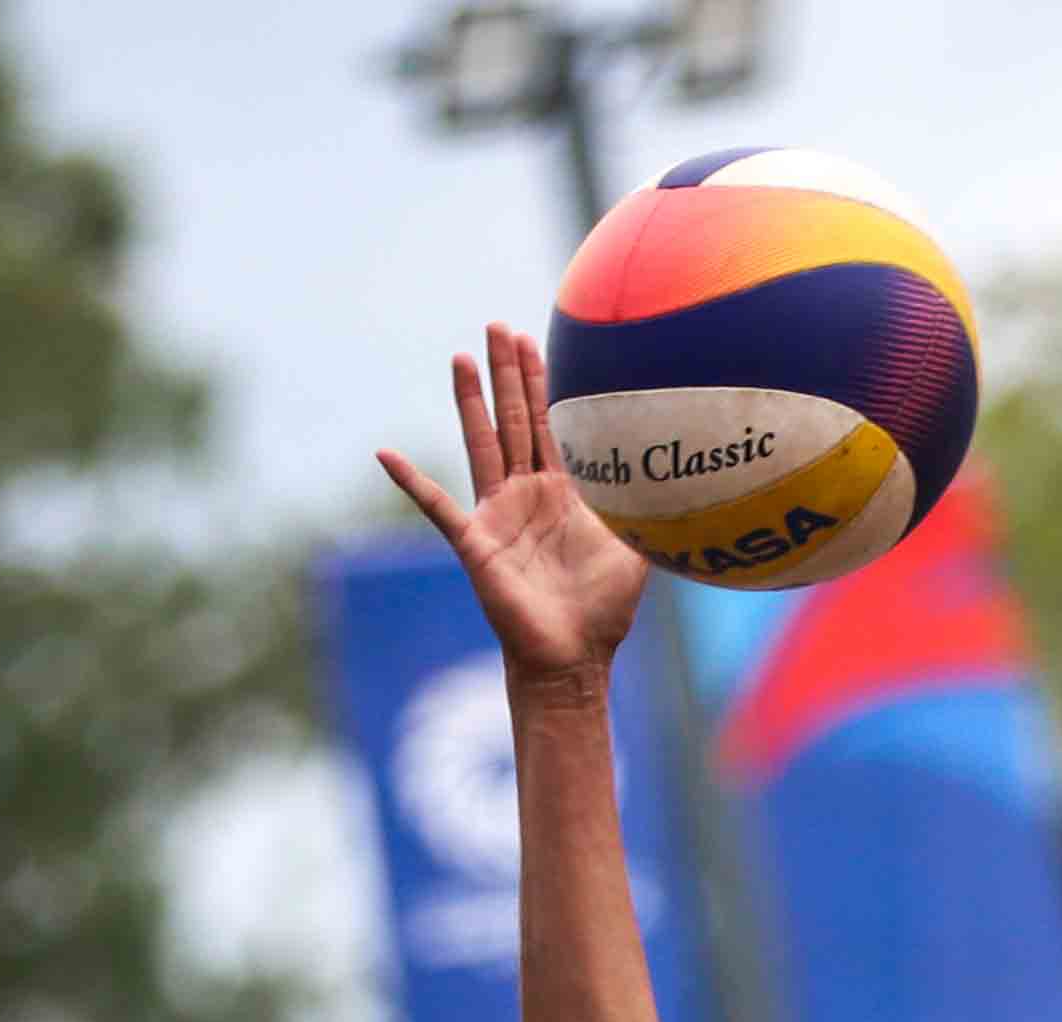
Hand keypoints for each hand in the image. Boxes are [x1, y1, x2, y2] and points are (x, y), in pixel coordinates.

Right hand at [379, 322, 641, 689]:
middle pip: (514, 419)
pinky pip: (437, 507)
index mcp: (560, 490)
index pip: (549, 423)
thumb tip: (675, 465)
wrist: (573, 656)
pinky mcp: (475, 542)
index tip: (535, 339)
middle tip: (498, 325)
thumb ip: (644, 503)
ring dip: (470, 402)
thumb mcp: (634, 543)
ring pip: (482, 444)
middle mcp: (525, 493)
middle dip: (507, 372)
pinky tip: (385, 455)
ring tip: (460, 357)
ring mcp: (496, 514)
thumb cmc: (604, 608)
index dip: (541, 382)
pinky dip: (411, 482)